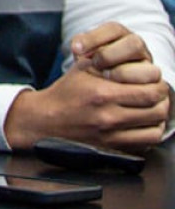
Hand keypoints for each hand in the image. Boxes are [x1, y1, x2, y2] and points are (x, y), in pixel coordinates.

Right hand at [5, 26, 168, 151]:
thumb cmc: (66, 92)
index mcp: (102, 93)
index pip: (149, 91)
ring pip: (155, 129)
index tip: (156, 81)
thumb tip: (137, 61)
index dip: (159, 85)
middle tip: (158, 93)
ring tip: (153, 108)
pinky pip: (146, 143)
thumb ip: (108, 62)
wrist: (46, 119)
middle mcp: (108, 116)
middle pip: (156, 110)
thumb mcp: (82, 69)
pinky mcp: (113, 147)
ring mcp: (111, 135)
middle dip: (162, 99)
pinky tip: (146, 123)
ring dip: (159, 117)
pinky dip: (152, 132)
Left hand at [66, 22, 166, 87]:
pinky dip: (134, 90)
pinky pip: (152, 87)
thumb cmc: (94, 65)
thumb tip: (77, 48)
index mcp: (121, 35)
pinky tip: (116, 92)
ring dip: (124, 73)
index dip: (94, 38)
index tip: (76, 50)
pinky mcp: (154, 85)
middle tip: (95, 65)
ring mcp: (148, 66)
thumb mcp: (86, 53)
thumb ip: (81, 47)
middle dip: (110, 55)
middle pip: (134, 44)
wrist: (112, 86)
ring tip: (106, 78)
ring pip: (147, 65)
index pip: (113, 29)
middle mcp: (139, 48)